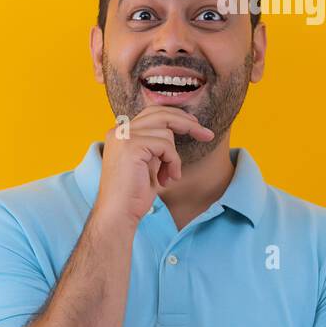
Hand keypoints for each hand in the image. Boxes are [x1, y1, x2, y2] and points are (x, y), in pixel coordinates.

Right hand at [94, 106, 213, 227]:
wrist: (118, 213)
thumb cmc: (133, 194)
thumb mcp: (147, 163)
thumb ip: (154, 145)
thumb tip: (174, 130)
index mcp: (120, 133)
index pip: (152, 113)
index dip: (176, 117)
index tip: (195, 126)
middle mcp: (119, 130)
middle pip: (160, 113)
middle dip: (187, 123)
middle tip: (207, 135)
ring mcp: (123, 136)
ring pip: (166, 132)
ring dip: (174, 157)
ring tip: (169, 176)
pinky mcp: (131, 146)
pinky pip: (165, 146)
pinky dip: (173, 162)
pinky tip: (168, 178)